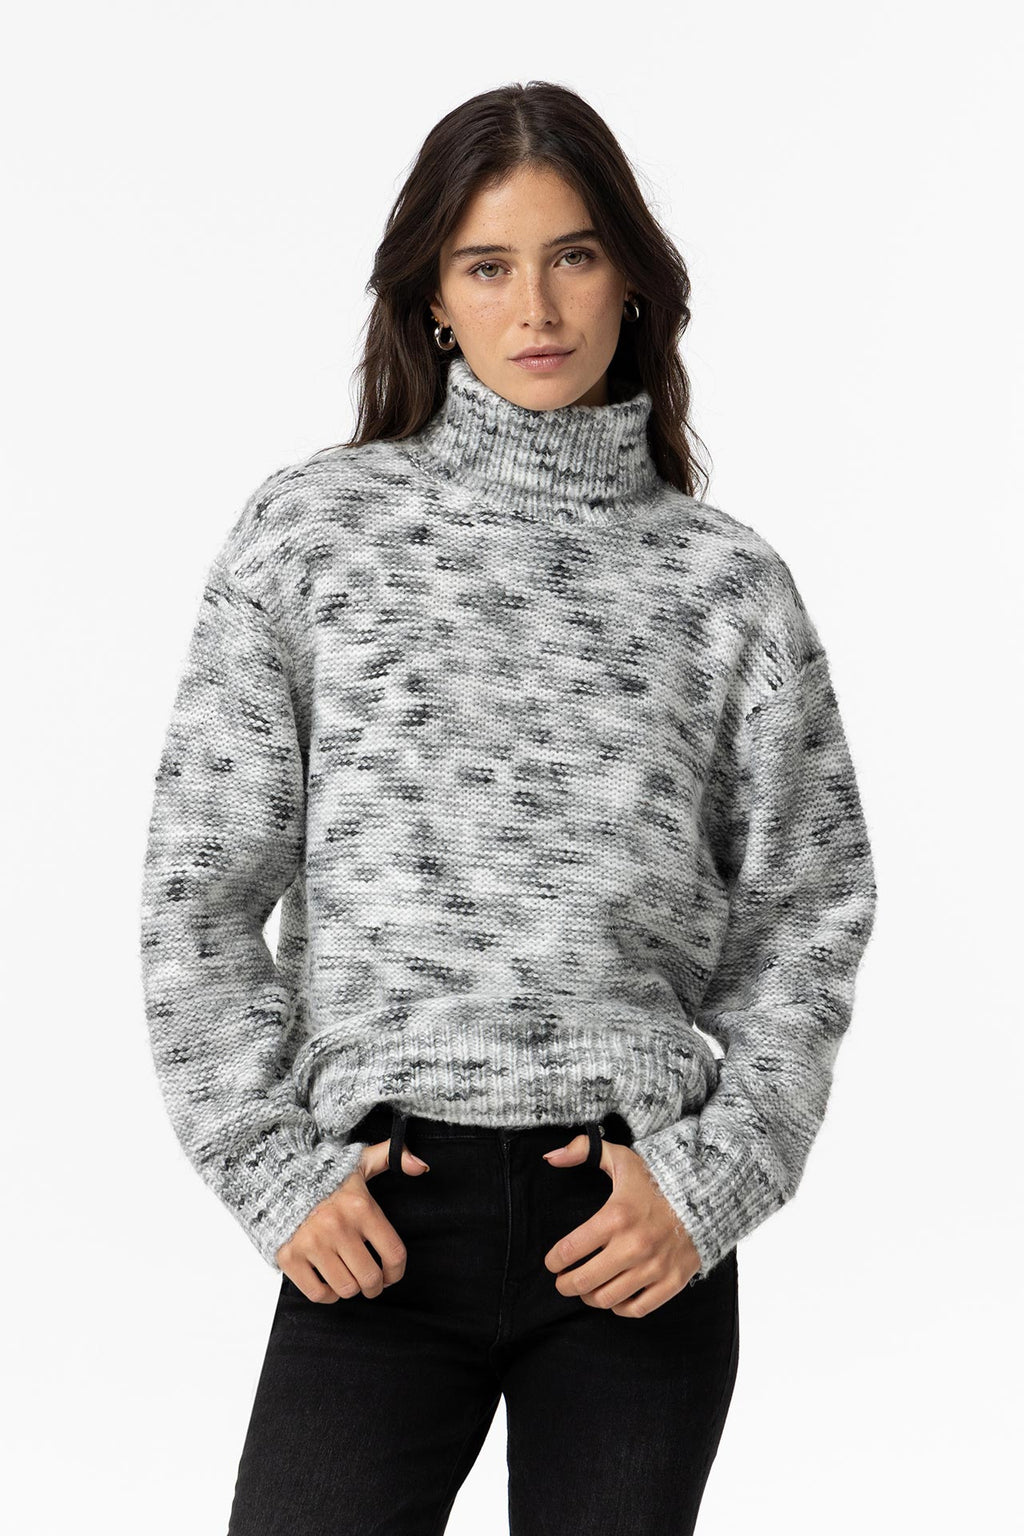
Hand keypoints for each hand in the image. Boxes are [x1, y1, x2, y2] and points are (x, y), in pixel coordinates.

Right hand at [275, 1137, 429, 1301]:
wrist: (276, 1177)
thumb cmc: (324, 1175)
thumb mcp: (360, 1161)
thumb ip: (393, 1157)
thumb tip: (421, 1167)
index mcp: (360, 1207)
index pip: (393, 1254)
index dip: (397, 1272)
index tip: (391, 1274)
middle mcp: (337, 1227)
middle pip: (370, 1278)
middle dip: (374, 1285)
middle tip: (371, 1282)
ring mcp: (311, 1243)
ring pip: (346, 1289)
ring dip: (351, 1289)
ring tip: (349, 1278)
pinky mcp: (289, 1257)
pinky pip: (317, 1294)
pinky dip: (327, 1294)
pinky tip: (328, 1281)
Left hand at [542, 1133, 700, 1316]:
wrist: (706, 1195)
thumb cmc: (658, 1179)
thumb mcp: (621, 1158)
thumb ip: (583, 1150)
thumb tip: (551, 1157)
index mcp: (616, 1216)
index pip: (569, 1250)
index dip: (554, 1261)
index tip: (552, 1262)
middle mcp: (633, 1245)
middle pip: (584, 1281)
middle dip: (565, 1284)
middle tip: (562, 1281)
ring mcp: (654, 1267)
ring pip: (607, 1299)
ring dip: (590, 1297)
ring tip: (586, 1289)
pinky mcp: (672, 1281)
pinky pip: (637, 1309)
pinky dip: (620, 1308)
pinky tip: (615, 1296)